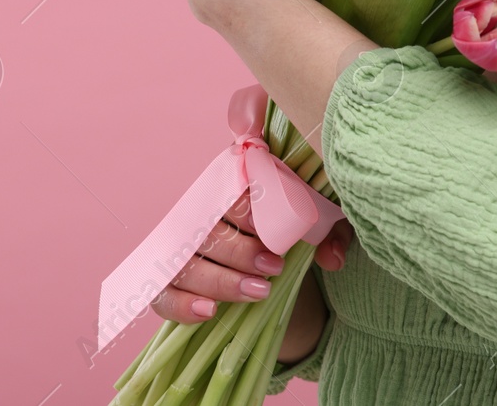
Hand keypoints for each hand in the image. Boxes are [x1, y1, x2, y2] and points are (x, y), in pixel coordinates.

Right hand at [150, 192, 357, 324]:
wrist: (278, 260)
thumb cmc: (296, 229)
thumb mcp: (322, 225)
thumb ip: (331, 232)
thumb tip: (333, 257)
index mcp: (234, 183)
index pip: (229, 191)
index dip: (248, 211)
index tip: (275, 232)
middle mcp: (201, 213)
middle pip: (207, 231)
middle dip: (240, 252)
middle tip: (274, 267)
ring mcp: (183, 249)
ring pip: (186, 263)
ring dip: (221, 280)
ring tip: (259, 291)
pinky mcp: (173, 282)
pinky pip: (163, 294)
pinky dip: (182, 305)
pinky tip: (209, 312)